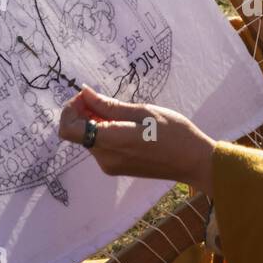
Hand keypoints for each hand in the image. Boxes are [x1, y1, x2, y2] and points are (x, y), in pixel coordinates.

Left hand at [58, 86, 215, 195]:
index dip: (71, 110)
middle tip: (104, 98)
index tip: (87, 97)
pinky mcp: (116, 168)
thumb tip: (84, 93)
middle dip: (83, 112)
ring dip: (94, 121)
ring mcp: (110, 166)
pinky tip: (123, 123)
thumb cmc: (174, 132)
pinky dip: (103, 131)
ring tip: (120, 111)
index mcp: (111, 142)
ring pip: (88, 138)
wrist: (194, 162)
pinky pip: (100, 146)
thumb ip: (109, 106)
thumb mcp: (143, 111)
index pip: (68, 130)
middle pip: (77, 132)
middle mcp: (105, 158)